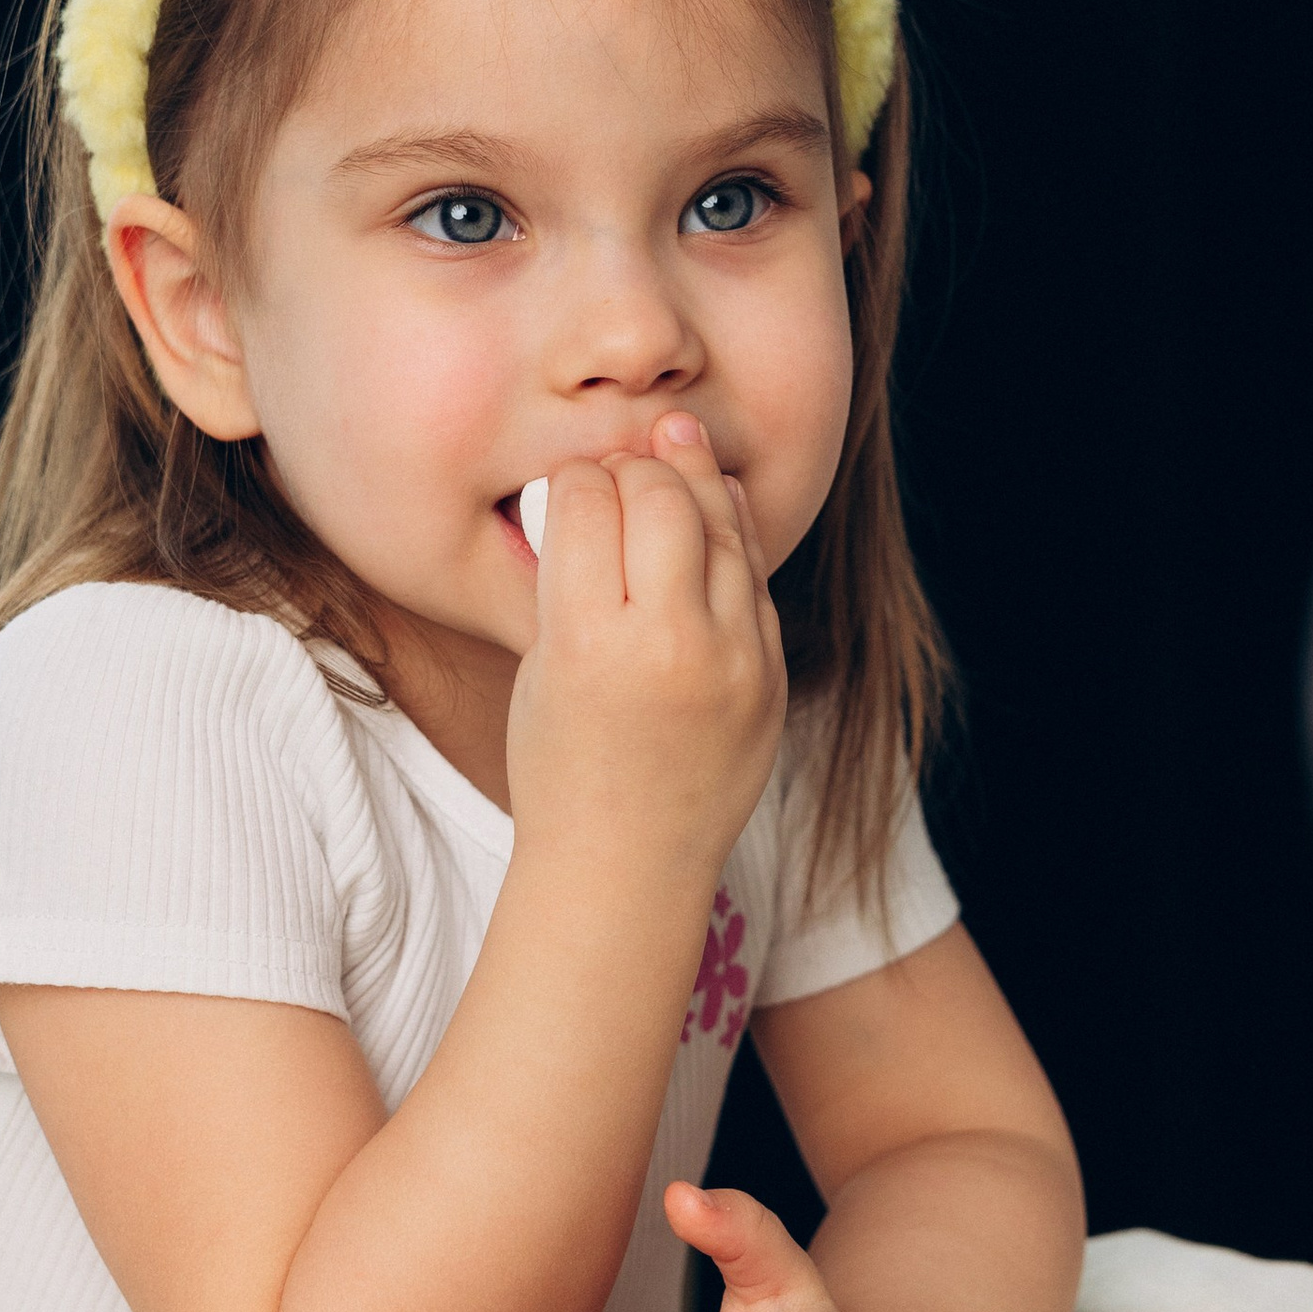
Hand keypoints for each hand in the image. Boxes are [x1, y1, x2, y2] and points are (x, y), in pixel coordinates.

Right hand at [508, 416, 785, 889]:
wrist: (628, 866)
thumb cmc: (562, 766)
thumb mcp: (541, 666)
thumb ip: (570, 579)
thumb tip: (603, 483)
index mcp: (588, 642)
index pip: (587, 503)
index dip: (575, 478)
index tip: (571, 480)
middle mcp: (668, 645)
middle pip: (660, 498)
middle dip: (636, 466)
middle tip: (621, 463)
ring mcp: (734, 660)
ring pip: (722, 524)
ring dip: (693, 478)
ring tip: (674, 445)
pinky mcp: (771, 676)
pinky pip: (755, 574)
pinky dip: (732, 530)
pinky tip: (715, 502)